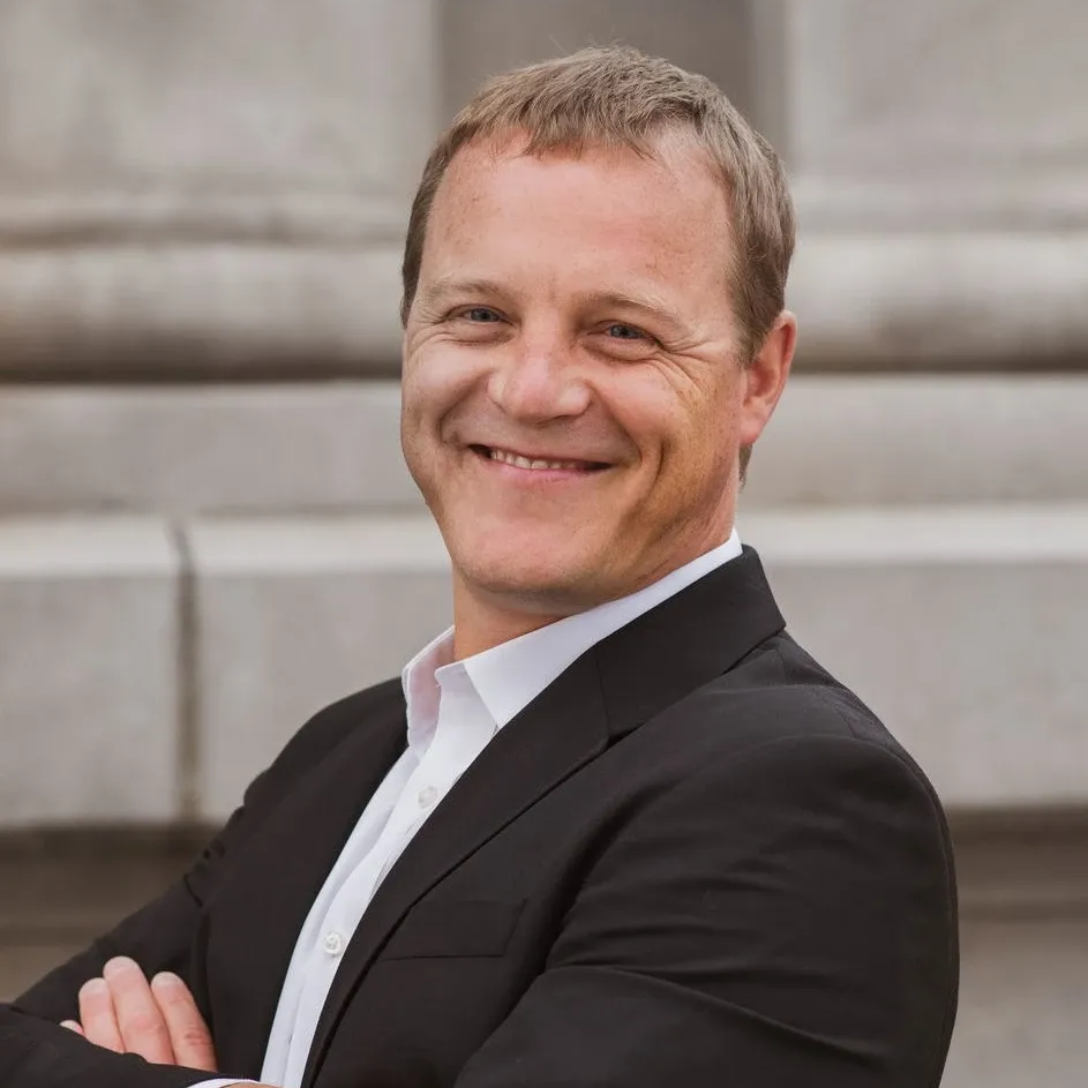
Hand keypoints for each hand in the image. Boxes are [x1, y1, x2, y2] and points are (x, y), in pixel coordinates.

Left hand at [61, 956, 216, 1070]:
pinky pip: (89, 1066)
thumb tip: (189, 1007)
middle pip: (147, 1031)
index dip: (177, 1002)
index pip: (191, 1034)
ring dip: (100, 1011)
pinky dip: (79, 1043)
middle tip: (118, 967)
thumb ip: (205, 1053)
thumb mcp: (220, 1086)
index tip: (164, 978)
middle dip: (131, 994)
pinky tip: (71, 1027)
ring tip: (93, 987)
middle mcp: (164, 1080)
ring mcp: (133, 1085)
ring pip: (114, 1046)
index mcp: (199, 1076)